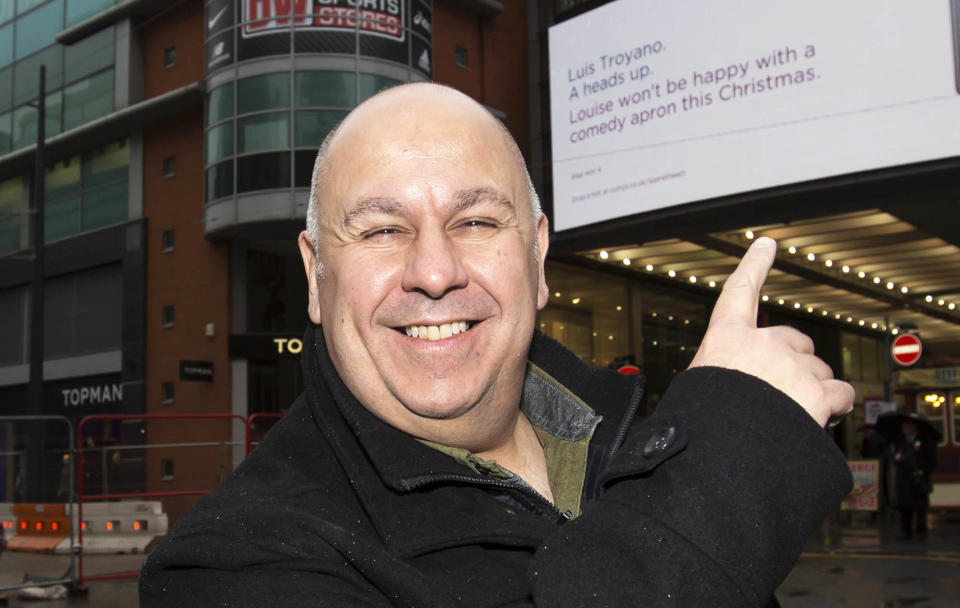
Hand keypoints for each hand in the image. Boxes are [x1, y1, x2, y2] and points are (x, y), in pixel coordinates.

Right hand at [688, 237, 854, 426]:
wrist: (721, 456)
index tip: (767, 244)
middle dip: (794, 364)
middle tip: (779, 395)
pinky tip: (817, 421)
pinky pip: (840, 394)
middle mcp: (761, 344)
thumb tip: (734, 382)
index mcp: (725, 340)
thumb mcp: (697, 388)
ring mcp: (792, 367)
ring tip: (789, 417)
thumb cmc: (702, 426)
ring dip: (812, 390)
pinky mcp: (818, 393)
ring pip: (818, 370)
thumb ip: (722, 372)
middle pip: (794, 342)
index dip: (754, 265)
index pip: (740, 292)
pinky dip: (834, 408)